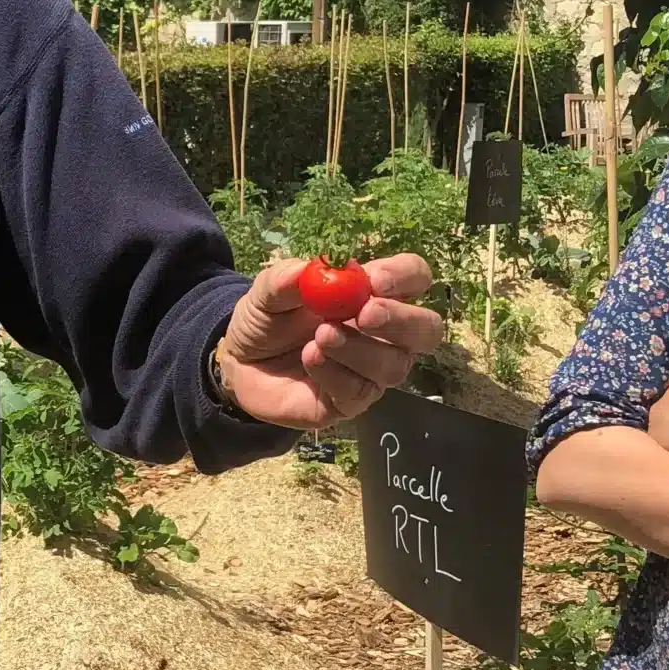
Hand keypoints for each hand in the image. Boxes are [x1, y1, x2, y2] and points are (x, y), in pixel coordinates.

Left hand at [220, 255, 443, 429]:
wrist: (241, 363)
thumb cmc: (268, 319)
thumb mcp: (268, 291)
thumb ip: (286, 278)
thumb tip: (311, 268)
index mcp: (375, 293)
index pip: (415, 277)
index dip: (404, 276)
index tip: (374, 280)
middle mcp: (385, 333)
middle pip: (427, 328)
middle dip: (401, 320)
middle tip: (363, 314)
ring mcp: (373, 370)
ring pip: (395, 365)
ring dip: (358, 349)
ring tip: (319, 337)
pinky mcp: (352, 401)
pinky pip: (360, 392)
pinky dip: (335, 374)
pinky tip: (310, 359)